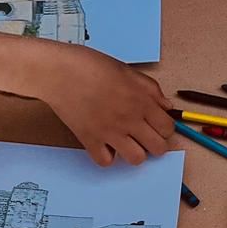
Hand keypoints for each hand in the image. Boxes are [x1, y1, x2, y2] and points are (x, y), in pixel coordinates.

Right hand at [0, 33, 174, 165]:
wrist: (58, 71)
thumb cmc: (90, 65)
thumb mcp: (128, 71)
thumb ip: (151, 89)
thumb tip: (166, 106)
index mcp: (142, 101)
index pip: (168, 128)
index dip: (164, 128)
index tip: (157, 125)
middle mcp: (129, 120)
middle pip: (158, 148)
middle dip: (155, 144)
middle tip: (145, 136)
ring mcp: (110, 132)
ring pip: (136, 160)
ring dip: (134, 153)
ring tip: (127, 142)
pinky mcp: (89, 140)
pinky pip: (106, 162)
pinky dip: (107, 156)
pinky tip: (105, 144)